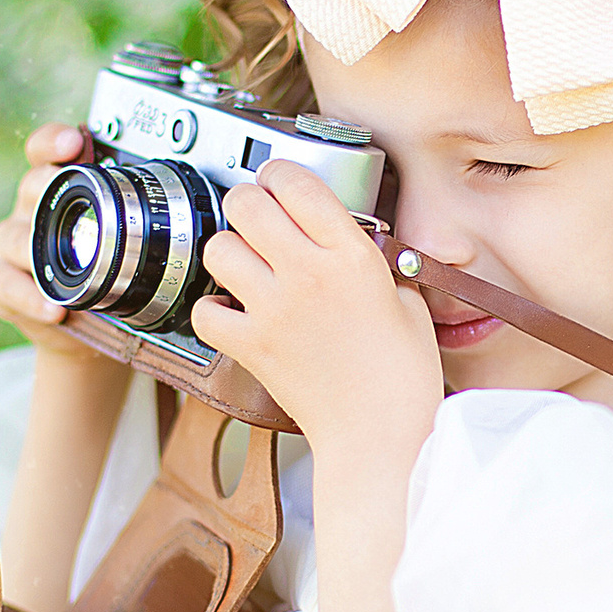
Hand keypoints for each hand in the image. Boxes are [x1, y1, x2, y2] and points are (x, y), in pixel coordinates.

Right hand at [0, 123, 111, 362]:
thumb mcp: (117, 240)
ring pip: (15, 238)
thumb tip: (177, 198)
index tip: (73, 141)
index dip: (54, 141)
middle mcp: (30, 209)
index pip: (45, 152)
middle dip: (46, 187)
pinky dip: (30, 297)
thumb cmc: (98, 272)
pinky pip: (6, 283)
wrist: (79, 324)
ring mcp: (10, 243)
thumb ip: (131, 215)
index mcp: (57, 190)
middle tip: (69, 201)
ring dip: (37, 255)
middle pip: (30, 187)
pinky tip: (53, 308)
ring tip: (60, 272)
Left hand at [191, 161, 442, 453]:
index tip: (279, 181)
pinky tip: (232, 311)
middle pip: (246, 203)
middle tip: (256, 217)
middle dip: (247, 202)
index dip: (281, 173)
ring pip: (219, 248)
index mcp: (352, 255)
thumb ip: (376, 262)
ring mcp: (273, 309)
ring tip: (245, 264)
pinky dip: (212, 309)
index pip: (297, 183)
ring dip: (228, 250)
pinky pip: (204, 310)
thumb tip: (354, 241)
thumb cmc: (402, 377)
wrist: (381, 437)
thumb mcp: (408, 300)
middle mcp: (307, 274)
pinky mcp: (250, 346)